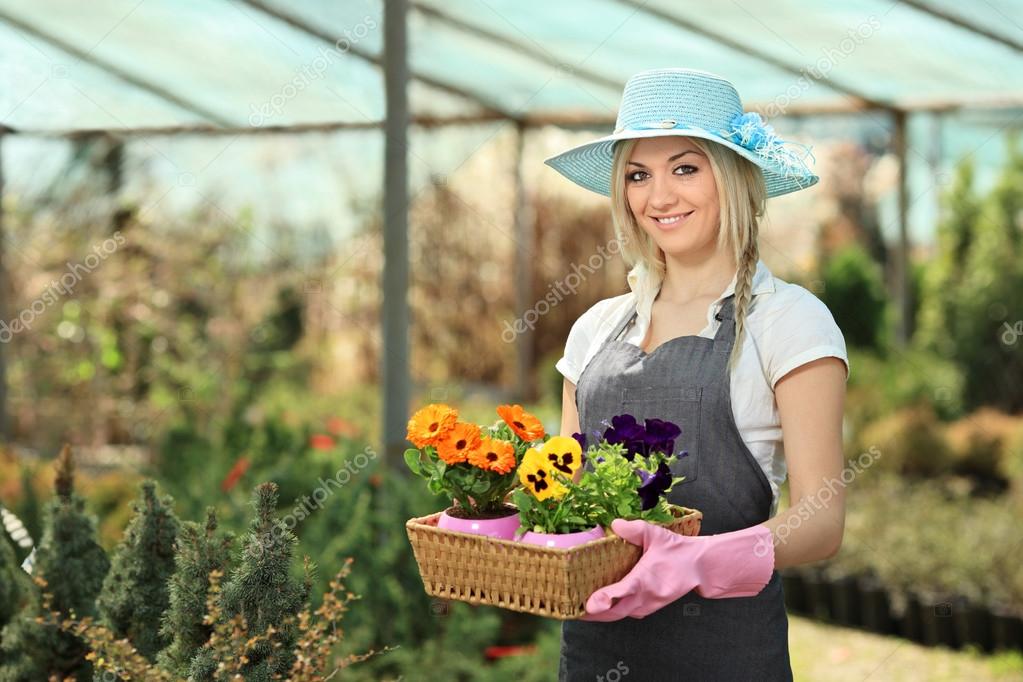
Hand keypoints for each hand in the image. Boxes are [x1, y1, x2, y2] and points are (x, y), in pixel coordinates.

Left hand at [581, 519, 774, 621]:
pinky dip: (611, 612)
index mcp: (647, 579)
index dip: (605, 599)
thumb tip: (615, 523)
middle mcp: (646, 597)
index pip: (624, 592)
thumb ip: (634, 529)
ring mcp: (647, 605)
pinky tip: (599, 606)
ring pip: (619, 615)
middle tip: (571, 608)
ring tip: (578, 609)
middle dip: (592, 613)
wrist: (698, 568)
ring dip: (600, 615)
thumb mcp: (656, 535)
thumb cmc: (676, 551)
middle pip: (614, 612)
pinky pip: (625, 613)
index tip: (589, 604)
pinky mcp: (648, 608)